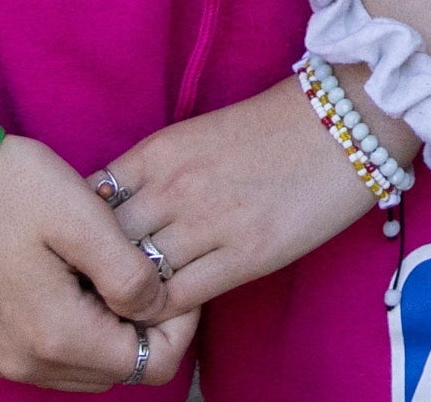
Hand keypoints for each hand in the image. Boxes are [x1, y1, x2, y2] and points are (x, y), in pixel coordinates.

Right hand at [0, 124, 199, 389]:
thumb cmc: (8, 188)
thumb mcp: (85, 218)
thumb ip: (130, 274)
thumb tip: (158, 308)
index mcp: (55, 335)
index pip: (150, 365)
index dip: (177, 327)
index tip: (171, 278)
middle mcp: (20, 362)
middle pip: (114, 372)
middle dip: (142, 331)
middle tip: (142, 271)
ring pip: (78, 370)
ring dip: (104, 334)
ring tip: (103, 272)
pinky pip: (40, 359)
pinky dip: (67, 334)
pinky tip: (67, 282)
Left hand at [101, 72, 413, 319]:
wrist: (351, 116)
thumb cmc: (276, 126)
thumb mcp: (196, 136)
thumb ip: (152, 174)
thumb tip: (113, 218)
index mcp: (157, 152)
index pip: (86, 206)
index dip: (78, 236)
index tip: (84, 253)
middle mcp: (172, 187)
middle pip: (100, 247)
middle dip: (92, 273)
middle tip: (95, 291)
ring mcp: (207, 223)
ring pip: (134, 280)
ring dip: (127, 299)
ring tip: (129, 307)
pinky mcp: (245, 256)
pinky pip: (177, 300)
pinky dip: (163, 313)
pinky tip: (169, 310)